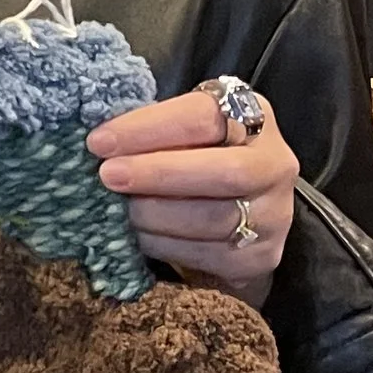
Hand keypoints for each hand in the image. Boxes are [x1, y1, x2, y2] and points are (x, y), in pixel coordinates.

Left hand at [86, 86, 296, 302]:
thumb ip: (152, 128)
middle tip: (107, 176)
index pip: (203, 117)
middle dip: (157, 174)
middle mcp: (274, 163)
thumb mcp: (182, 128)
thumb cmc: (196, 154)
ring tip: (118, 211)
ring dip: (155, 215)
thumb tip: (97, 142)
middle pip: (223, 171)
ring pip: (214, 219)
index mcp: (253, 115)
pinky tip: (138, 236)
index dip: (148, 128)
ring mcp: (275, 214)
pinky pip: (209, 256)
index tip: (99, 141)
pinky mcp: (263, 256)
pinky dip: (165, 246)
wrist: (239, 207)